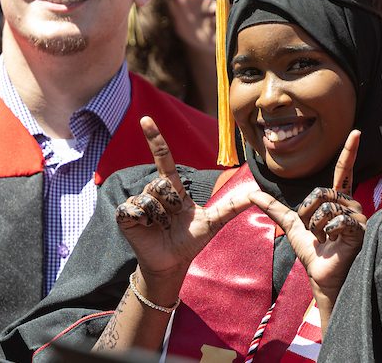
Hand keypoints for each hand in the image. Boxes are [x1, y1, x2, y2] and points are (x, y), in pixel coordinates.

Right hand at [117, 117, 253, 289]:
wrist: (172, 262)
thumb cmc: (190, 240)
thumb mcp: (214, 221)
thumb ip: (232, 206)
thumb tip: (256, 193)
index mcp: (173, 188)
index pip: (163, 158)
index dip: (155, 138)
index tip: (146, 119)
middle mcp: (154, 190)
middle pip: (162, 183)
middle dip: (172, 204)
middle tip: (174, 220)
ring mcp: (138, 201)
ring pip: (150, 198)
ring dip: (160, 217)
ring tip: (162, 227)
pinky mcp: (125, 215)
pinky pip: (136, 209)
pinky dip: (145, 222)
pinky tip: (147, 229)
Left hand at [249, 131, 366, 306]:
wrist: (321, 274)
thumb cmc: (312, 251)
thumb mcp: (289, 225)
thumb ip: (273, 208)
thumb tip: (252, 193)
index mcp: (336, 199)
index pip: (342, 170)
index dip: (349, 151)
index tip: (355, 132)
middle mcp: (350, 203)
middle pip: (322, 192)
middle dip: (308, 213)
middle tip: (314, 230)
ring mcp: (358, 216)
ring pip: (327, 207)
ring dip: (316, 226)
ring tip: (323, 239)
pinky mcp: (360, 228)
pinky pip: (337, 220)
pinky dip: (327, 232)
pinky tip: (332, 243)